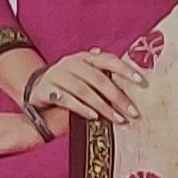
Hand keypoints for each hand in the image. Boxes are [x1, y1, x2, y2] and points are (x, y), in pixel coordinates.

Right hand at [24, 47, 147, 126]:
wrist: (37, 88)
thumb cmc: (69, 84)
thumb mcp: (86, 76)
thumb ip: (105, 76)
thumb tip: (135, 81)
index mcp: (85, 58)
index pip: (108, 60)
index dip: (125, 69)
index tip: (141, 81)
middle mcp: (71, 63)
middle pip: (98, 79)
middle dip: (117, 96)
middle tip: (132, 111)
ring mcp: (57, 75)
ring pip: (84, 90)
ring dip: (103, 106)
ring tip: (117, 119)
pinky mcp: (46, 89)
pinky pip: (66, 99)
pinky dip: (81, 108)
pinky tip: (93, 116)